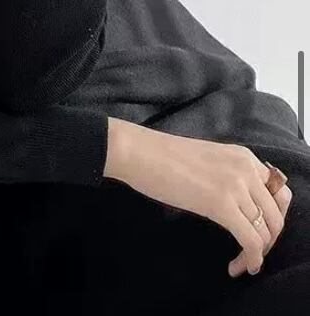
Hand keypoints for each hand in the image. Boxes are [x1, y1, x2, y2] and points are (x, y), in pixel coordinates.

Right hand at [106, 118, 292, 276]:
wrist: (138, 151)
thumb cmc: (162, 155)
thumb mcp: (208, 160)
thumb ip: (229, 176)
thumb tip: (238, 203)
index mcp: (243, 157)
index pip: (278, 192)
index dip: (272, 216)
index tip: (257, 229)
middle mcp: (246, 169)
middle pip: (276, 214)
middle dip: (268, 238)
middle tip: (249, 250)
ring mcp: (235, 185)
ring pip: (266, 230)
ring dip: (258, 251)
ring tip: (242, 261)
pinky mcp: (221, 204)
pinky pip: (251, 240)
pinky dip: (251, 258)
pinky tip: (239, 266)